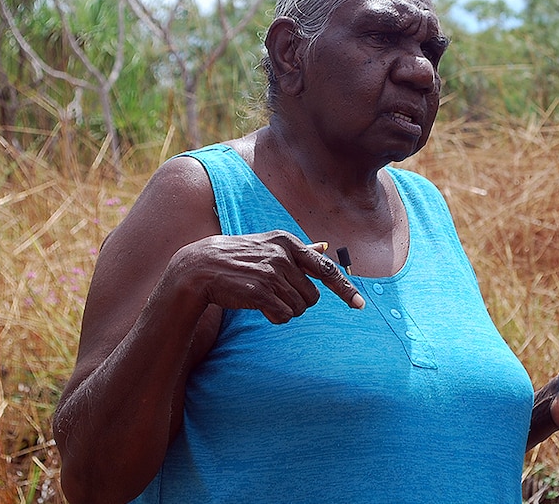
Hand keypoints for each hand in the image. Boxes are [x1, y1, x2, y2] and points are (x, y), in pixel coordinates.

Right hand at [170, 231, 364, 323]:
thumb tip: (325, 245)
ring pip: (299, 308)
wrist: (199, 268)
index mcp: (288, 242)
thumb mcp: (269, 245)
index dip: (345, 289)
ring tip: (265, 299)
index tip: (360, 305)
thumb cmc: (237, 258)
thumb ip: (300, 249)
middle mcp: (282, 256)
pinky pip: (283, 315)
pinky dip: (275, 316)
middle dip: (298, 301)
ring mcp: (271, 273)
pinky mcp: (260, 291)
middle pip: (312, 296)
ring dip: (285, 310)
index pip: (326, 269)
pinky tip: (261, 308)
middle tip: (276, 295)